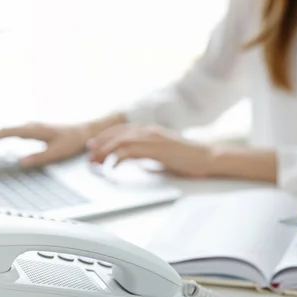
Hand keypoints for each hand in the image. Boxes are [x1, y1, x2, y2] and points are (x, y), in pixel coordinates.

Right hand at [0, 114, 125, 167]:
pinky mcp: (33, 131)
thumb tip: (20, 163)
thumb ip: (39, 157)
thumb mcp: (58, 152)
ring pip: (5, 133)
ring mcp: (30, 128)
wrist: (85, 131)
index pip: (3, 133)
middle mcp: (29, 126)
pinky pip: (12, 135)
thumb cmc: (73, 141)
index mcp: (32, 130)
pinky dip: (1, 143)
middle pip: (0, 132)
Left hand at [88, 125, 212, 177]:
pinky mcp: (156, 149)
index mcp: (150, 131)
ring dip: (105, 152)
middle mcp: (149, 131)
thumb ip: (147, 154)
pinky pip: (131, 151)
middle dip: (100, 145)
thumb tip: (132, 160)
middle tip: (89, 157)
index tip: (93, 147)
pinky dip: (118, 158)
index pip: (121, 130)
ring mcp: (153, 139)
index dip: (105, 138)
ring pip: (121, 142)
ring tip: (96, 162)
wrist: (206, 158)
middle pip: (117, 135)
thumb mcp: (163, 154)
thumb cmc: (188, 159)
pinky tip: (113, 166)